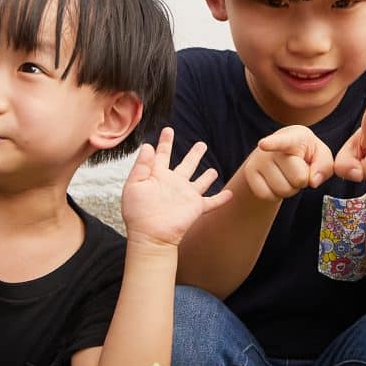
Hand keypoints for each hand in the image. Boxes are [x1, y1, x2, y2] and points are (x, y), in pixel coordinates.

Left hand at [121, 128, 235, 248]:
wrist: (150, 235)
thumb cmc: (138, 212)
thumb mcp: (134, 185)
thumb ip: (141, 165)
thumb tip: (147, 145)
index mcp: (158, 176)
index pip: (163, 154)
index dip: (165, 142)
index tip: (168, 129)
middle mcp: (174, 183)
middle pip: (186, 164)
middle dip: (194, 154)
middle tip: (201, 144)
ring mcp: (186, 195)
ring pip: (200, 181)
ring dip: (207, 176)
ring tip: (213, 169)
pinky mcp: (196, 207)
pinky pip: (212, 201)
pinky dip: (222, 198)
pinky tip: (231, 194)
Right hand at [236, 124, 334, 202]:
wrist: (280, 155)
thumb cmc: (305, 154)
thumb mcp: (321, 155)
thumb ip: (324, 166)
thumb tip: (312, 181)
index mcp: (292, 137)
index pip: (282, 141)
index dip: (273, 143)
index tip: (263, 144)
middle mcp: (270, 147)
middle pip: (298, 178)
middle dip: (303, 180)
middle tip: (298, 171)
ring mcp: (257, 160)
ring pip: (283, 190)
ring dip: (291, 189)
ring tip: (287, 176)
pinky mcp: (249, 174)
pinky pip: (267, 196)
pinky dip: (276, 195)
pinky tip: (276, 182)